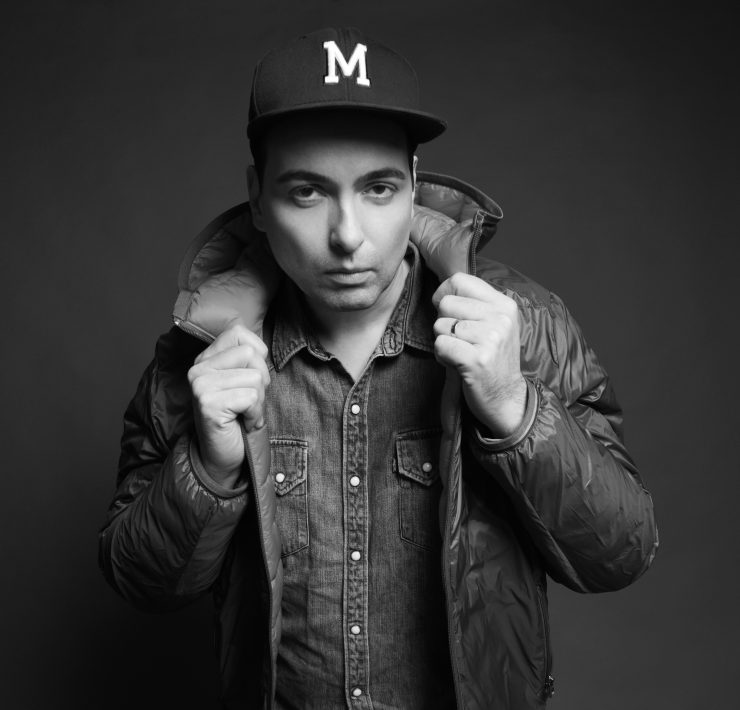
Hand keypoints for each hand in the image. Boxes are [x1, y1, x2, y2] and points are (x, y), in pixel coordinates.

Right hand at [187, 324, 269, 485]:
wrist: (223, 459)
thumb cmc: (238, 419)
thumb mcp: (242, 382)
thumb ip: (247, 360)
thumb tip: (261, 345)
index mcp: (206, 359)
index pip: (239, 333)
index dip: (257, 355)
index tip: (250, 380)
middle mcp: (198, 368)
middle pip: (251, 354)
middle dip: (261, 381)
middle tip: (248, 402)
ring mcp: (200, 385)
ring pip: (255, 377)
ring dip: (259, 401)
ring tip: (245, 414)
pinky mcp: (208, 403)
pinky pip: (251, 397)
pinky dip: (256, 414)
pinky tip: (244, 423)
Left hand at [433, 273, 525, 437]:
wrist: (506, 398)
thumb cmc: (492, 359)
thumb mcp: (494, 324)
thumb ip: (473, 304)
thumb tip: (440, 290)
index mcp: (504, 305)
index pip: (460, 279)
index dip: (444, 293)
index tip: (448, 311)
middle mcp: (501, 318)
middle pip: (446, 303)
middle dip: (444, 323)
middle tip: (461, 341)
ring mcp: (491, 339)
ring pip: (440, 325)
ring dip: (444, 342)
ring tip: (462, 354)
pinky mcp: (477, 360)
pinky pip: (440, 345)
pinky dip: (442, 357)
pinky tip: (459, 364)